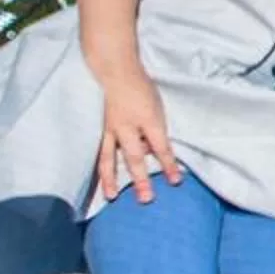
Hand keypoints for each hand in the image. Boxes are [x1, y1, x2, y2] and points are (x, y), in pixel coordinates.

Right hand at [99, 70, 182, 202]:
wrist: (116, 72)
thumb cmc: (142, 89)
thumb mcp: (157, 108)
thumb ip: (156, 132)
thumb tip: (151, 153)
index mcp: (147, 119)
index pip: (161, 147)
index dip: (169, 164)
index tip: (175, 181)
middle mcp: (127, 127)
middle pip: (134, 157)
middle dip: (141, 179)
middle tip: (145, 200)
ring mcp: (110, 129)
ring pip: (109, 158)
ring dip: (111, 179)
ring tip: (112, 197)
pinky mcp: (99, 130)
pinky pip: (99, 152)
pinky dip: (99, 167)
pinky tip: (98, 180)